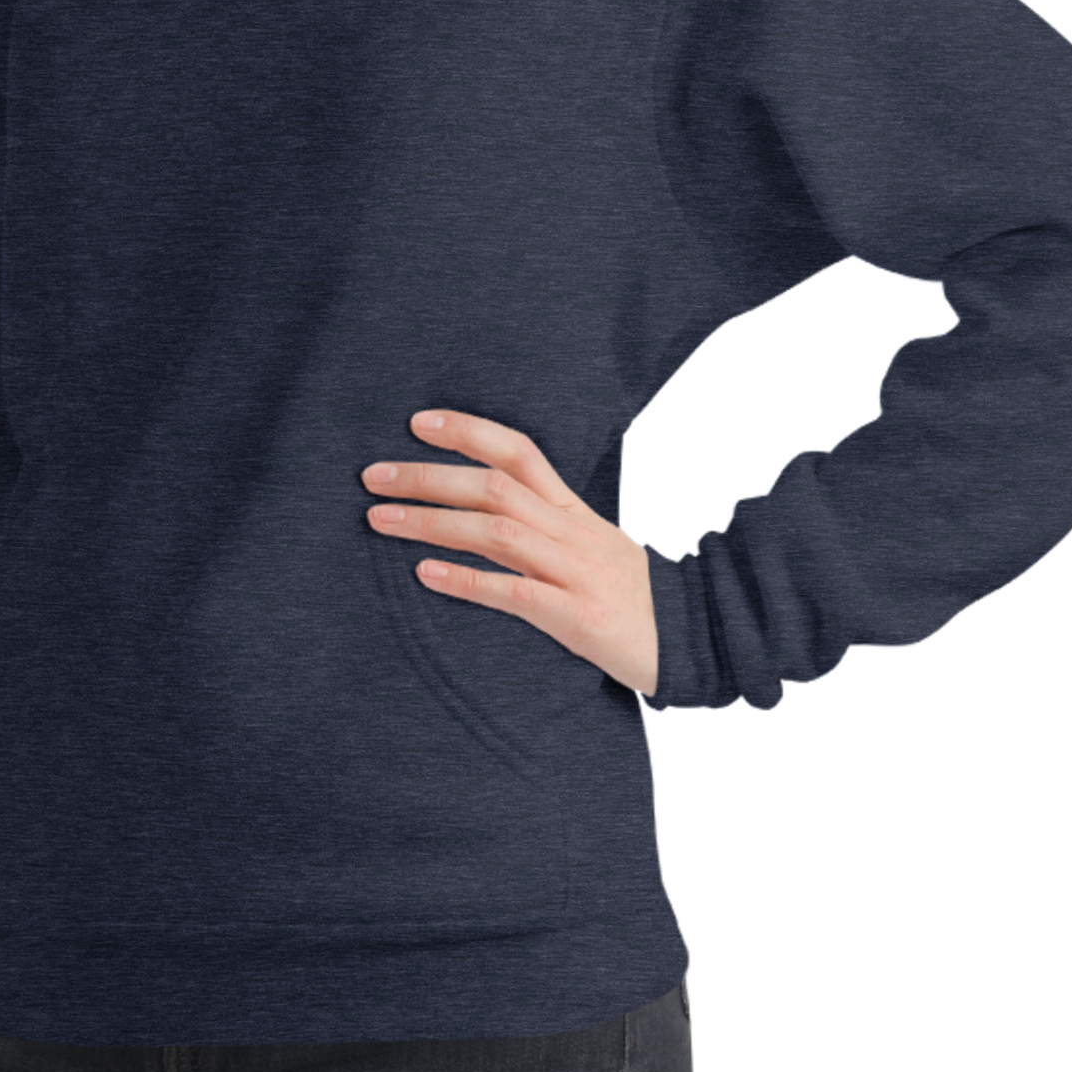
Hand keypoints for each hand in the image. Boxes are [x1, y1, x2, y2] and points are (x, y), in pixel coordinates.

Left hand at [361, 409, 657, 696]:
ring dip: (433, 522)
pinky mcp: (581, 618)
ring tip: (381, 519)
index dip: (468, 431)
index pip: (520, 452)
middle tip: (372, 476)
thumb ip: (552, 529)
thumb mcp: (598, 551)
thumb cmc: (637, 603)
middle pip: (495, 487)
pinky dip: (467, 581)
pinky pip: (516, 593)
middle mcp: (576, 533)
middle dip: (428, 476)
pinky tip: (425, 574)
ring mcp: (579, 573)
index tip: (417, 422)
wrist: (699, 649)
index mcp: (576, 513)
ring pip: (497, 532)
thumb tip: (497, 510)